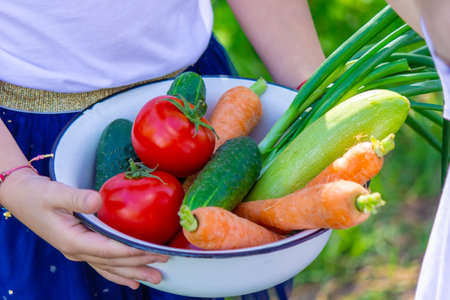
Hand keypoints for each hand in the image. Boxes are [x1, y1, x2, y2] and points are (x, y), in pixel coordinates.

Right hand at [0, 168, 168, 289]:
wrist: (22, 198)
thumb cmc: (38, 195)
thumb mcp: (55, 192)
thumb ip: (76, 197)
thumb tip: (97, 201)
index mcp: (73, 240)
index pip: (110, 250)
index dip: (133, 252)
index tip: (154, 251)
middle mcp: (77, 251)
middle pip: (114, 262)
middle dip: (140, 264)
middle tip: (164, 264)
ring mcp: (78, 252)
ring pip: (109, 267)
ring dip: (132, 273)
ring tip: (154, 279)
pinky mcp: (80, 247)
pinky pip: (103, 264)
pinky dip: (118, 273)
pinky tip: (131, 281)